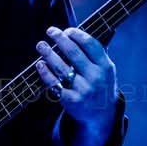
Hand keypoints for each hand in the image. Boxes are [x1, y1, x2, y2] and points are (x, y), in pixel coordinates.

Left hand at [35, 26, 118, 145]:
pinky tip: (40, 64)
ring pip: (62, 68)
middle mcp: (96, 77)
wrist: (101, 116)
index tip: (67, 30)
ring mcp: (83, 90)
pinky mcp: (71, 100)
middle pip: (74, 53)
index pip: (91, 45)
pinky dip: (45, 73)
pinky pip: (55, 84)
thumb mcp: (106, 71)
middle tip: (50, 31)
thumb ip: (96, 54)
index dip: (77, 35)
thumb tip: (80, 33)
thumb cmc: (100, 86)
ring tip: (40, 45)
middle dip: (60, 39)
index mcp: (106, 67)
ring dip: (48, 54)